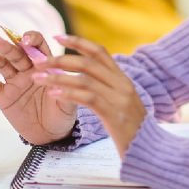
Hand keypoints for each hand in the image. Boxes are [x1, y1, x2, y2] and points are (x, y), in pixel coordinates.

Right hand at [0, 31, 76, 144]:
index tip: (26, 41)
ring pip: (2, 64)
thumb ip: (64, 90)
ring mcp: (14, 81)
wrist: (49, 134)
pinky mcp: (3, 95)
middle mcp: (28, 69)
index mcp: (45, 66)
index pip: (38, 46)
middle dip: (7, 45)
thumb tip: (58, 80)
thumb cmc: (61, 114)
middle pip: (17, 52)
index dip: (32, 39)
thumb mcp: (68, 103)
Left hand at [32, 35, 145, 158]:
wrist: (150, 152)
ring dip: (58, 78)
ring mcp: (119, 99)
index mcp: (123, 79)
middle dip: (61, 60)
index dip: (78, 42)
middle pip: (88, 63)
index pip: (100, 52)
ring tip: (38, 79)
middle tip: (40, 62)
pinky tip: (53, 94)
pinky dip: (68, 94)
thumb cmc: (131, 131)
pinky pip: (88, 98)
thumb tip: (84, 79)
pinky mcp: (114, 114)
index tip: (57, 36)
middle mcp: (122, 85)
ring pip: (84, 80)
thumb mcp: (122, 104)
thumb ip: (107, 89)